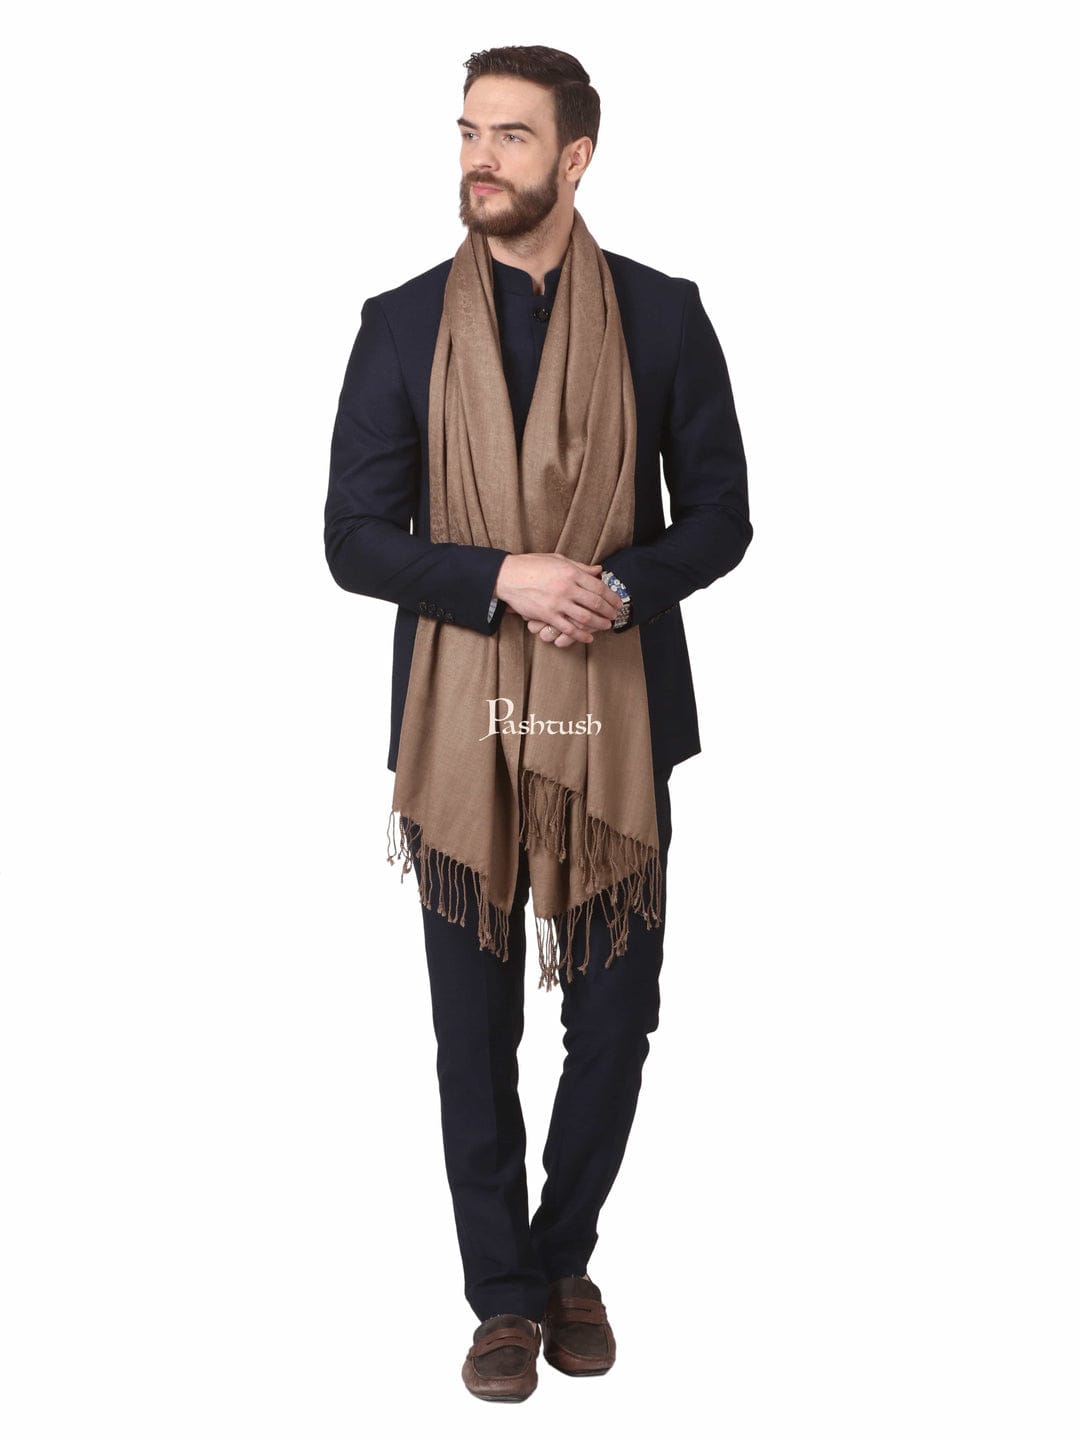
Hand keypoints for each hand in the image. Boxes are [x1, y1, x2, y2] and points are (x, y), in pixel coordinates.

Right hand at [494, 553, 621, 646]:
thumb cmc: (531, 565)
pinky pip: (568, 628)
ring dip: (599, 624)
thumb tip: (598, 569)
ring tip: (606, 626)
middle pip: (596, 603)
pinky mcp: (547, 615)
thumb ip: (580, 566)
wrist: (508, 576)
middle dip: (609, 611)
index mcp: (571, 572)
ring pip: (585, 617)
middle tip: (614, 615)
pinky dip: (581, 635)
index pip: (599, 587)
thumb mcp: (558, 559)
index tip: (617, 602)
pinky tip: (589, 637)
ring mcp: (557, 603)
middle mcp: (567, 588)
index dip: (611, 596)